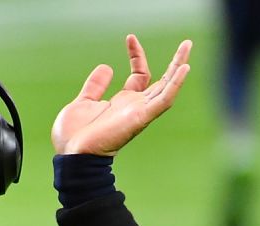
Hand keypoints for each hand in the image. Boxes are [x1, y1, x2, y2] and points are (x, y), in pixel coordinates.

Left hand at [51, 36, 191, 156]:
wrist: (71, 154)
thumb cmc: (73, 136)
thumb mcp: (83, 102)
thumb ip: (95, 86)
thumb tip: (107, 67)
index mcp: (122, 102)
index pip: (139, 75)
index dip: (137, 55)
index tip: (130, 38)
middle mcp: (134, 106)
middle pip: (162, 81)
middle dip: (174, 62)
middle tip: (187, 43)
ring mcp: (139, 112)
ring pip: (166, 87)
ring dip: (178, 68)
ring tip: (188, 48)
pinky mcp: (140, 118)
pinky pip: (163, 100)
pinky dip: (174, 85)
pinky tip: (184, 69)